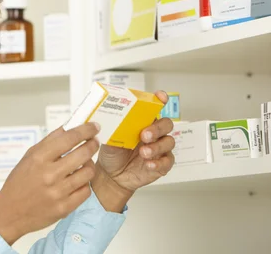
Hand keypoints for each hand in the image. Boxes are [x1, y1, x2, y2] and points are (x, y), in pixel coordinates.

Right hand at [0, 123, 100, 244]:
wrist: (10, 211)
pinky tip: (79, 181)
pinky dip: (84, 183)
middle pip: (83, 154)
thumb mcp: (29, 157)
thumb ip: (49, 141)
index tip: (93, 127)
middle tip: (93, 142)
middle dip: (92, 145)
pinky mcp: (64, 208)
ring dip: (89, 165)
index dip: (85, 130)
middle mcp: (49, 174)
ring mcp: (58, 192)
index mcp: (39, 158)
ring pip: (88, 172)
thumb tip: (68, 127)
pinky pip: (86, 191)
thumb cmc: (19, 182)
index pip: (69, 138)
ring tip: (85, 163)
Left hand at [93, 91, 175, 211]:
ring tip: (144, 153)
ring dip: (157, 146)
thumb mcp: (108, 139)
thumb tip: (104, 121)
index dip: (160, 100)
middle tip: (144, 135)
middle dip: (157, 128)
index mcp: (141, 122)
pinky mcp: (161, 163)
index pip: (154, 107)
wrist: (111, 176)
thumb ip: (111, 130)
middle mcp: (153, 133)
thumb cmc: (111, 154)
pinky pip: (168, 161)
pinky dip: (159, 162)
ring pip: (169, 142)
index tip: (160, 97)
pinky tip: (149, 164)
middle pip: (166, 124)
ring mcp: (159, 148)